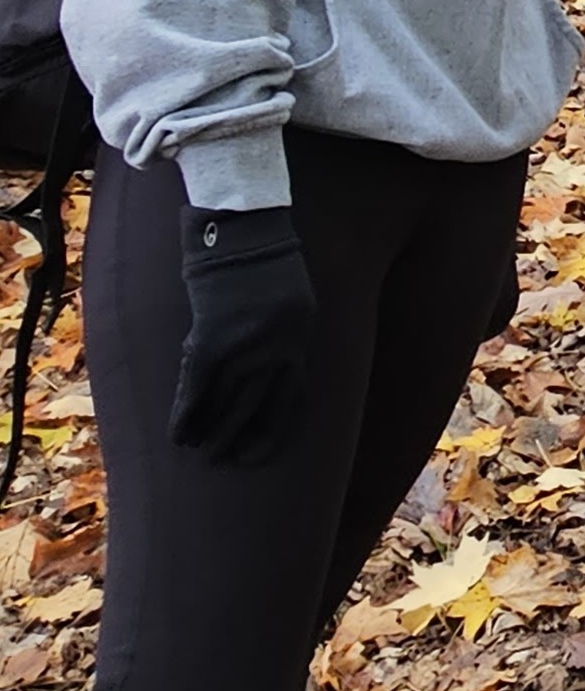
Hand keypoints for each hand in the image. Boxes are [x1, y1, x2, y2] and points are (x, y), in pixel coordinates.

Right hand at [170, 203, 314, 464]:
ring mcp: (246, 345)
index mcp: (300, 338)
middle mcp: (279, 347)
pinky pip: (197, 387)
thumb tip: (273, 366)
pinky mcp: (212, 340)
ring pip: (227, 401)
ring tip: (199, 451)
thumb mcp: (292, 296)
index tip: (261, 455)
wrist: (244, 229)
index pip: (294, 398)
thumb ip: (283, 333)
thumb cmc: (265, 260)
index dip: (277, 430)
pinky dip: (186, 414)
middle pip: (259, 405)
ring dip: (210, 430)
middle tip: (226, 461)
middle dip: (240, 435)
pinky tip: (178, 436)